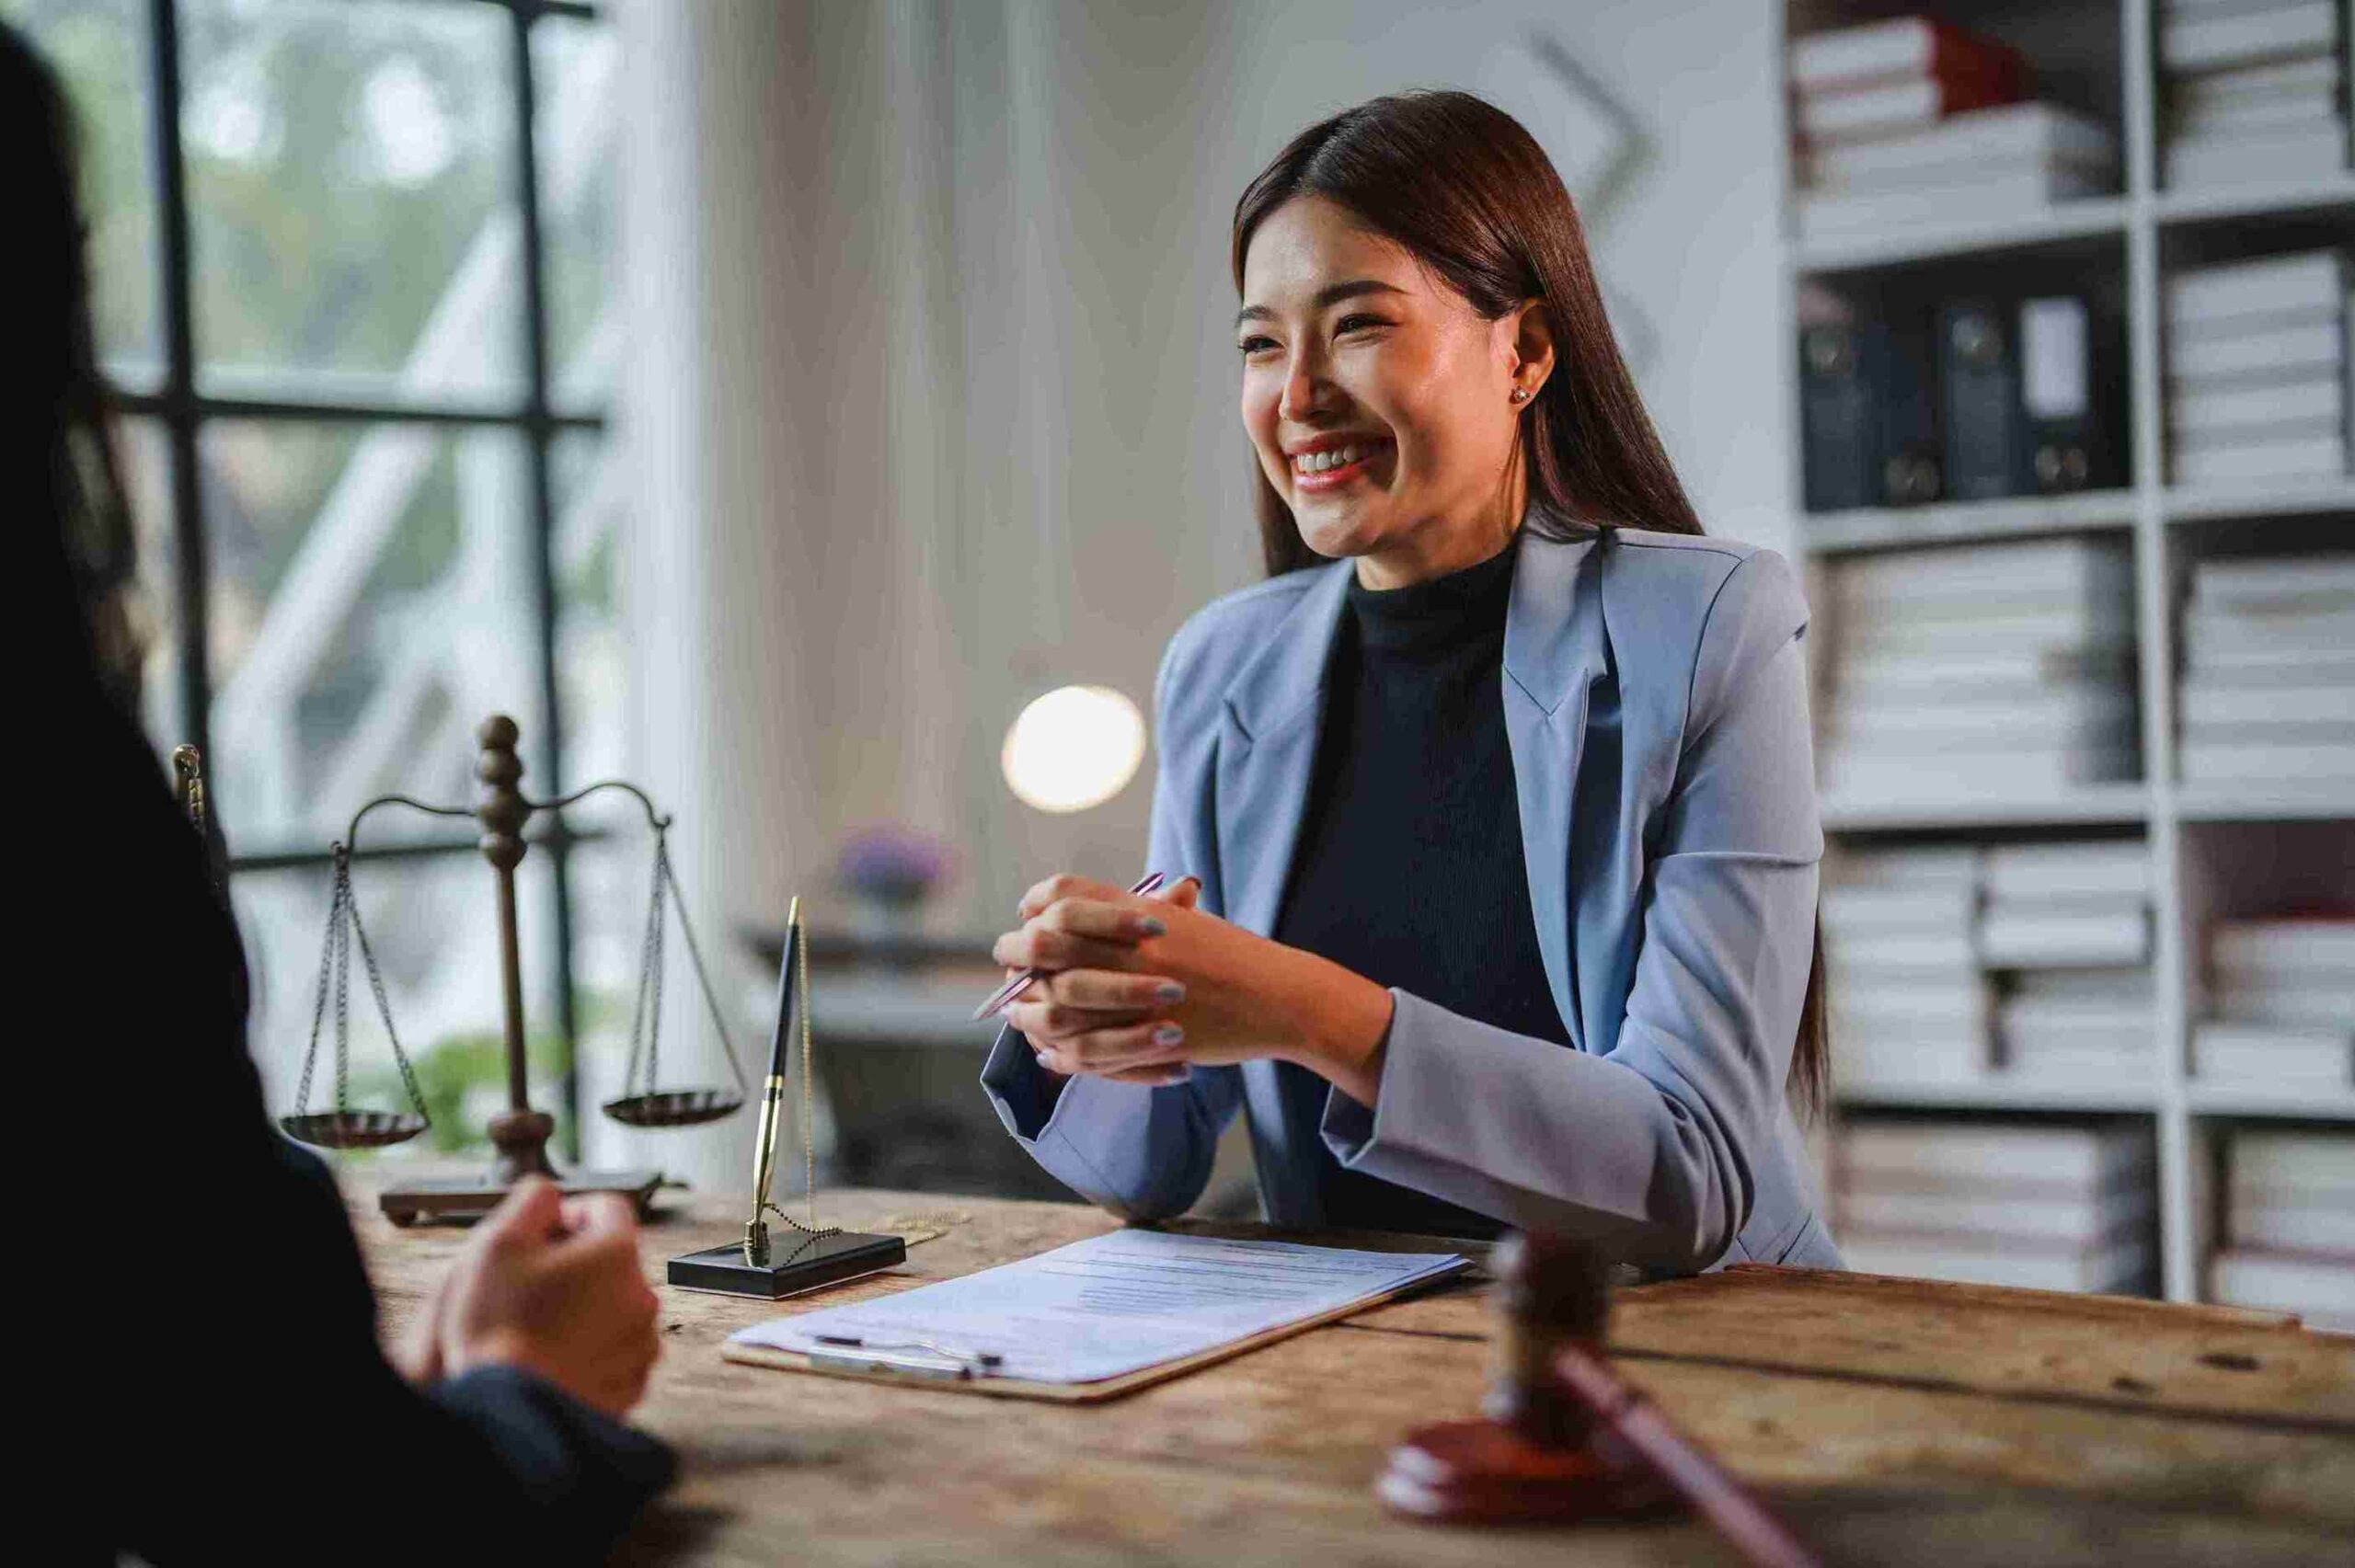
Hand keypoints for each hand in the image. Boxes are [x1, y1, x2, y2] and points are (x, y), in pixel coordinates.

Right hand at [425, 1177, 662, 1418]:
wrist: (505, 1410)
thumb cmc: (499, 1326)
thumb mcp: (499, 1243)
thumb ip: (533, 1201)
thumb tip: (550, 1196)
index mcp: (618, 1252)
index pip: (606, 1208)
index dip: (568, 1217)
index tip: (538, 1240)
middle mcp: (643, 1296)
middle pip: (613, 1259)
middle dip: (577, 1264)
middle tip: (531, 1287)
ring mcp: (641, 1344)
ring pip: (616, 1306)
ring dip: (586, 1307)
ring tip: (539, 1327)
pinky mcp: (631, 1383)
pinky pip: (615, 1351)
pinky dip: (591, 1349)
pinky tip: (553, 1356)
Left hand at [992, 873, 1393, 1102]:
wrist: (1279, 996)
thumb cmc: (1233, 956)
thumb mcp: (1186, 921)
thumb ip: (1135, 915)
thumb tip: (1085, 913)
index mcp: (1138, 912)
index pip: (1062, 895)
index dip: (1036, 905)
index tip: (1028, 918)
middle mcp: (1130, 948)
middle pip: (1043, 945)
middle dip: (1015, 955)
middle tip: (1006, 964)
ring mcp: (1137, 994)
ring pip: (1054, 1005)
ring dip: (1026, 1011)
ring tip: (1015, 1014)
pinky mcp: (1147, 1038)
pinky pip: (1085, 1050)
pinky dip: (1060, 1053)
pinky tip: (1047, 1051)